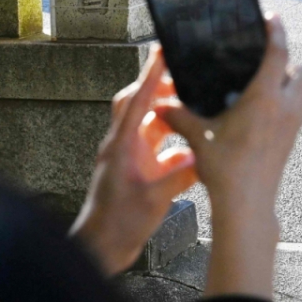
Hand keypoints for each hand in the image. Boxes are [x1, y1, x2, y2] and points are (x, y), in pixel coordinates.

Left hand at [70, 46, 198, 275]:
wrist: (101, 249)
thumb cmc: (117, 225)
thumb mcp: (154, 199)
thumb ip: (179, 174)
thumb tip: (200, 156)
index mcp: (122, 146)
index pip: (137, 100)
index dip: (151, 74)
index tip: (163, 51)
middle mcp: (124, 146)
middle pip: (137, 103)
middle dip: (159, 88)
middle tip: (185, 79)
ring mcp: (130, 158)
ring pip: (151, 125)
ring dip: (171, 117)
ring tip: (195, 111)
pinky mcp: (138, 171)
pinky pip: (160, 150)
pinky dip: (177, 147)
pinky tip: (195, 153)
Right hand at [158, 15, 301, 298]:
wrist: (247, 205)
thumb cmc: (223, 169)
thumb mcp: (198, 138)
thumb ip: (180, 116)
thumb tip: (160, 105)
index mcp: (264, 99)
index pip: (277, 54)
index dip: (276, 31)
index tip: (272, 17)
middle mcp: (285, 107)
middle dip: (291, 62)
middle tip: (265, 66)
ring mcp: (294, 124)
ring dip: (299, 83)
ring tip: (273, 85)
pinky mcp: (294, 138)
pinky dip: (297, 102)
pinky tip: (272, 109)